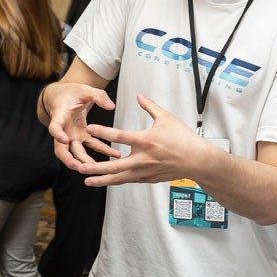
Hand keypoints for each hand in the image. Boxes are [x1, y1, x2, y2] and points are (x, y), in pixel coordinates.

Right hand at [43, 82, 119, 167]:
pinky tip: (114, 155)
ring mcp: (71, 135)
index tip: (64, 140)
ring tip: (97, 168)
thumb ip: (98, 96)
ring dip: (84, 162)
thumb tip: (111, 106)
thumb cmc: (70, 92)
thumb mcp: (84, 89)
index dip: (57, 134)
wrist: (63, 96)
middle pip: (61, 149)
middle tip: (79, 167)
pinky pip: (90, 146)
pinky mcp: (81, 136)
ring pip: (75, 153)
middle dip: (69, 159)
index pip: (55, 126)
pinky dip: (101, 151)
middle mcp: (64, 129)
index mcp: (60, 115)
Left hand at [74, 94, 211, 186]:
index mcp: (145, 140)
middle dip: (95, 167)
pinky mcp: (148, 178)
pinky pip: (128, 180)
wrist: (197, 160)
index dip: (102, 132)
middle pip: (113, 165)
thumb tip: (139, 96)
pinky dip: (116, 181)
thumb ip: (150, 107)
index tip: (89, 128)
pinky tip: (106, 181)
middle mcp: (142, 158)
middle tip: (79, 166)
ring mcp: (145, 171)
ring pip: (119, 178)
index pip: (119, 136)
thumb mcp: (167, 118)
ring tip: (87, 180)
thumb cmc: (183, 138)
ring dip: (101, 180)